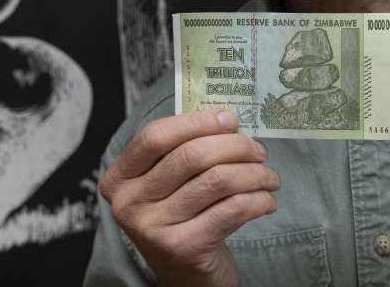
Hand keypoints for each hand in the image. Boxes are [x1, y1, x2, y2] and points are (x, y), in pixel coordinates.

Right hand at [99, 109, 280, 286]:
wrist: (186, 277)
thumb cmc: (182, 219)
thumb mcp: (169, 185)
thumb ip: (184, 151)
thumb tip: (226, 120)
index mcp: (120, 179)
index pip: (155, 136)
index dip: (196, 122)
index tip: (230, 119)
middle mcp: (129, 204)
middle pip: (191, 156)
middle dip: (236, 146)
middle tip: (258, 151)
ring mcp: (152, 228)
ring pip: (216, 180)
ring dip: (253, 173)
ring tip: (269, 176)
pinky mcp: (183, 248)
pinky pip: (231, 209)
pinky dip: (257, 200)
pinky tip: (266, 200)